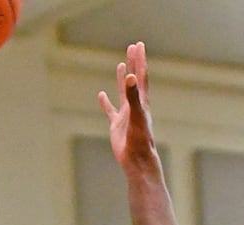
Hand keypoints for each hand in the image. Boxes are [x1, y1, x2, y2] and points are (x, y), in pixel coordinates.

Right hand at [98, 42, 155, 167]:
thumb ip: (132, 96)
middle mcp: (135, 105)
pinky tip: (101, 95)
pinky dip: (106, 102)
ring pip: (123, 92)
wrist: (137, 161)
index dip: (139, 60)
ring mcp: (126, 115)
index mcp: (141, 101)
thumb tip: (130, 77)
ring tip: (121, 64)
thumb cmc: (140, 140)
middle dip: (133, 63)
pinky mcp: (117, 125)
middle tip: (132, 47)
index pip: (140, 76)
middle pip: (134, 79)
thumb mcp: (136, 116)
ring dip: (122, 78)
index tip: (138, 45)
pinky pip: (110, 110)